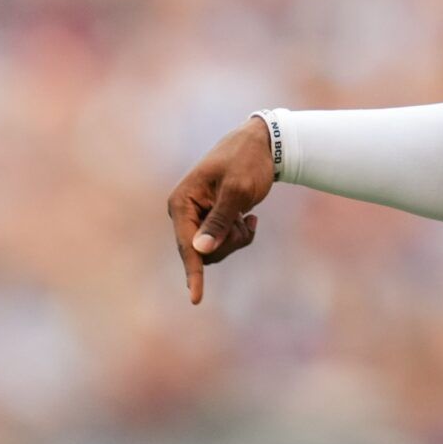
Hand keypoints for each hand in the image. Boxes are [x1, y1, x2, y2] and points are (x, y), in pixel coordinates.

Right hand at [166, 116, 274, 303]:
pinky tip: (251, 218)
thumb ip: (219, 221)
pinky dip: (240, 235)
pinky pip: (223, 243)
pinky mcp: (210, 221)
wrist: (261, 145)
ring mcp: (197, 218)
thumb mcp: (237, 190)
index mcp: (182, 202)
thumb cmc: (247, 161)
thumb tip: (200, 250)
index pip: (187, 245)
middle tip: (246, 223)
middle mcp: (184, 212)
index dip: (193, 272)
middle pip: (202, 252)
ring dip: (236, 239)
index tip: (197, 298)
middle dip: (228, 244)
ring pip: (214, 250)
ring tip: (248, 217)